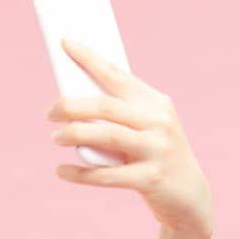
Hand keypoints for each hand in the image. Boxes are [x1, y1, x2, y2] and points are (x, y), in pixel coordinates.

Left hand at [45, 37, 214, 238]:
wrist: (190, 196)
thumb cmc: (155, 155)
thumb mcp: (146, 128)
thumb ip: (118, 114)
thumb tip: (70, 101)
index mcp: (155, 103)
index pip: (118, 75)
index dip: (90, 58)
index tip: (65, 42)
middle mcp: (158, 122)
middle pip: (106, 106)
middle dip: (71, 106)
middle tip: (49, 112)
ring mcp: (157, 150)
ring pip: (106, 136)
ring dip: (73, 134)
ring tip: (55, 137)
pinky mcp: (150, 179)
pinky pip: (107, 175)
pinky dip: (80, 173)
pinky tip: (61, 170)